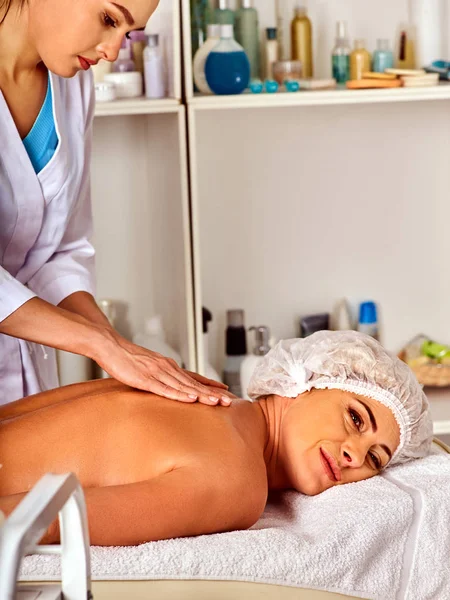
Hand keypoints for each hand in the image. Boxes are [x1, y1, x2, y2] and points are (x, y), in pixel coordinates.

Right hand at [93, 329, 231, 405]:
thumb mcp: (149, 367)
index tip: (225, 391)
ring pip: (183, 386)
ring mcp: (157, 373)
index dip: (210, 385)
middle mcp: (167, 367)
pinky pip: (165, 389)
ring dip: (201, 395)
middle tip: (229, 401)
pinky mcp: (145, 379)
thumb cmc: (127, 358)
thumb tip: (170, 387)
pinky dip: (179, 394)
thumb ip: (161, 377)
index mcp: (169, 366)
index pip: (194, 377)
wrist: (110, 346)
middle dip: (212, 393)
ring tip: (216, 402)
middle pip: (193, 383)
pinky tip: (190, 399)